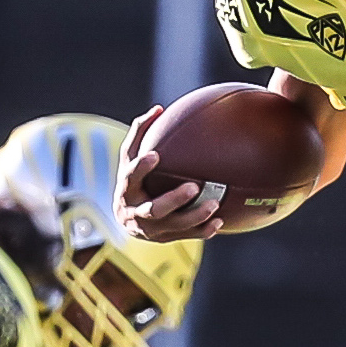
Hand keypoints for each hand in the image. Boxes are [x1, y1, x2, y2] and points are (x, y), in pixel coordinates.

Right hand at [116, 105, 225, 243]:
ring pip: (174, 226)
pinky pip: (186, 236)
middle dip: (174, 200)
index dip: (141, 168)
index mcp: (126, 189)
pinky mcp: (165, 239)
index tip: (155, 155)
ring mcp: (151, 229)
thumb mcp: (130, 159)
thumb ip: (141, 134)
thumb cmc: (132, 180)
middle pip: (154, 209)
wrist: (127, 219)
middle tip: (194, 187)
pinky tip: (219, 222)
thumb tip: (159, 108)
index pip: (130, 177)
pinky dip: (203, 231)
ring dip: (194, 216)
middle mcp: (136, 212)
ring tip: (215, 205)